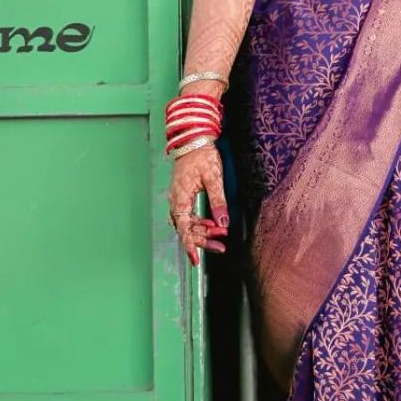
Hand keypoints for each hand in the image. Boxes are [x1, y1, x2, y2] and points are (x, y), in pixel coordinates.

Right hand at [167, 143, 228, 266]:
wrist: (194, 141)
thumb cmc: (202, 156)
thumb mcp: (214, 178)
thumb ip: (218, 200)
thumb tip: (223, 222)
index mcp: (180, 198)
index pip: (183, 227)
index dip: (190, 244)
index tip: (196, 259)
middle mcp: (176, 201)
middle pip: (187, 229)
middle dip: (203, 240)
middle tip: (221, 247)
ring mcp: (179, 200)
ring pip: (189, 224)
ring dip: (204, 232)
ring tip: (221, 237)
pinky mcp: (184, 197)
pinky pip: (191, 216)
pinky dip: (202, 223)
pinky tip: (213, 225)